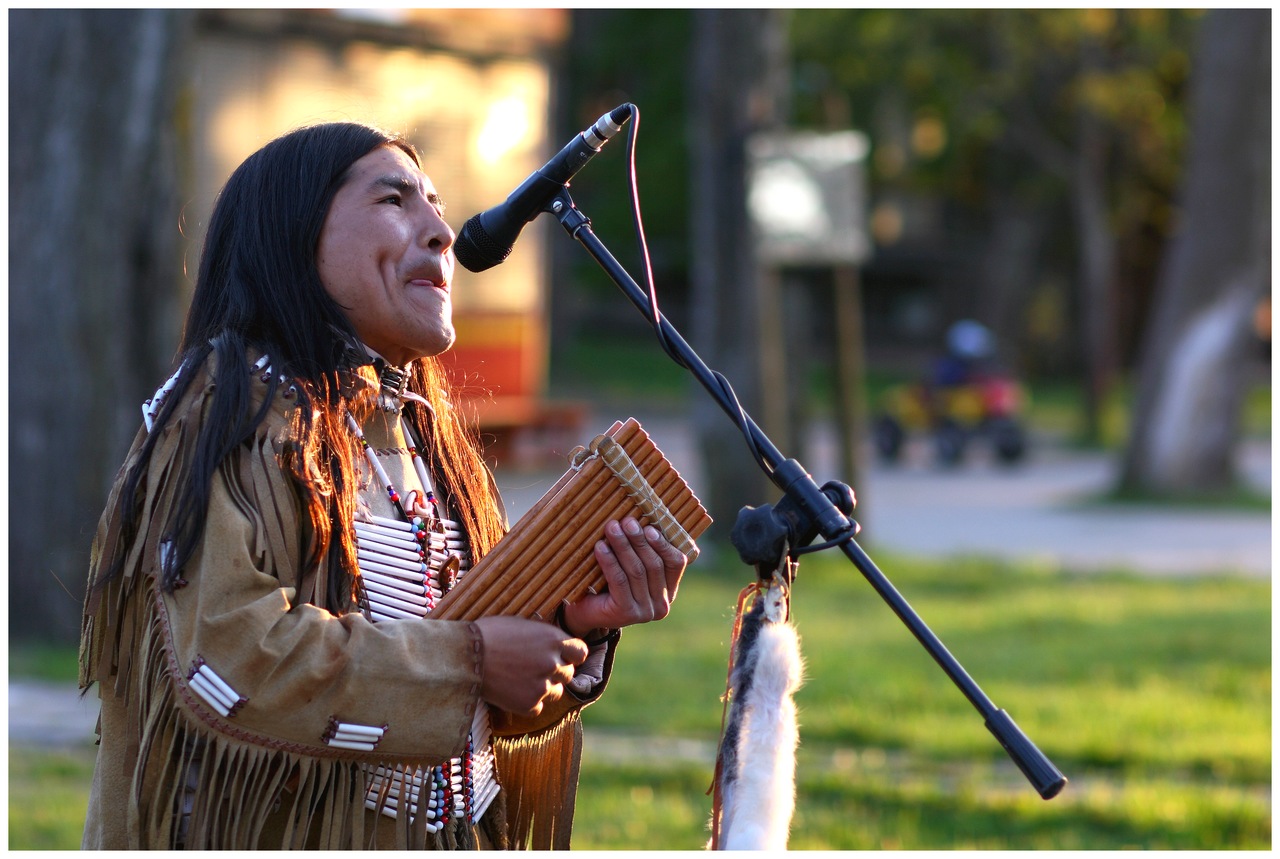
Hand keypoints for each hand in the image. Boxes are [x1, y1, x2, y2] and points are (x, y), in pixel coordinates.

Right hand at [474, 615, 587, 716]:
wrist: (466, 657)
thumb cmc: (489, 634)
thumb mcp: (522, 624)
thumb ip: (544, 636)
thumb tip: (555, 642)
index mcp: (554, 639)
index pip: (581, 652)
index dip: (571, 654)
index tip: (562, 656)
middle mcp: (553, 663)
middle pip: (568, 673)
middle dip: (556, 671)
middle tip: (535, 668)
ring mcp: (542, 686)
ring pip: (556, 692)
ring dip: (545, 687)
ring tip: (522, 679)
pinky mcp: (529, 705)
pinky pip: (538, 707)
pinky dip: (529, 702)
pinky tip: (513, 691)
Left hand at [559, 517, 687, 637]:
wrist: (584, 612)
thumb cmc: (609, 584)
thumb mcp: (630, 567)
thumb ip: (642, 552)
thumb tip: (642, 518)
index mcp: (669, 592)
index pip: (676, 563)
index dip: (663, 543)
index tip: (649, 526)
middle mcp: (661, 605)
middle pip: (654, 565)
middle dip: (639, 540)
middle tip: (626, 521)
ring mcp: (645, 612)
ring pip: (636, 571)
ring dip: (623, 545)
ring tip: (611, 527)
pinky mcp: (626, 613)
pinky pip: (619, 580)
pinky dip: (610, 560)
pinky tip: (600, 546)